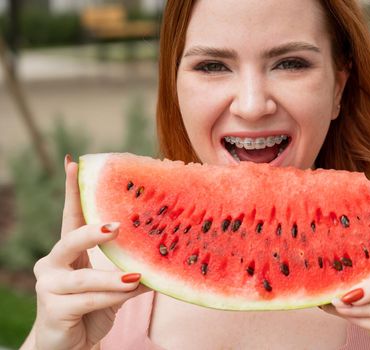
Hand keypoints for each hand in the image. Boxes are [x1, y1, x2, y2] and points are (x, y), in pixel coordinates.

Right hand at [31, 157, 147, 349]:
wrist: (72, 346)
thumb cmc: (93, 310)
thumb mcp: (115, 286)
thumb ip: (132, 268)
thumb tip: (167, 255)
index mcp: (67, 252)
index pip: (70, 216)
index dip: (71, 190)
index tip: (75, 163)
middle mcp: (53, 264)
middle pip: (70, 239)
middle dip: (93, 232)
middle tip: (116, 226)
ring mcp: (49, 287)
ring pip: (84, 277)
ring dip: (112, 277)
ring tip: (136, 275)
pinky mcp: (53, 310)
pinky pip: (86, 300)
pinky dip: (110, 296)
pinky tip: (129, 289)